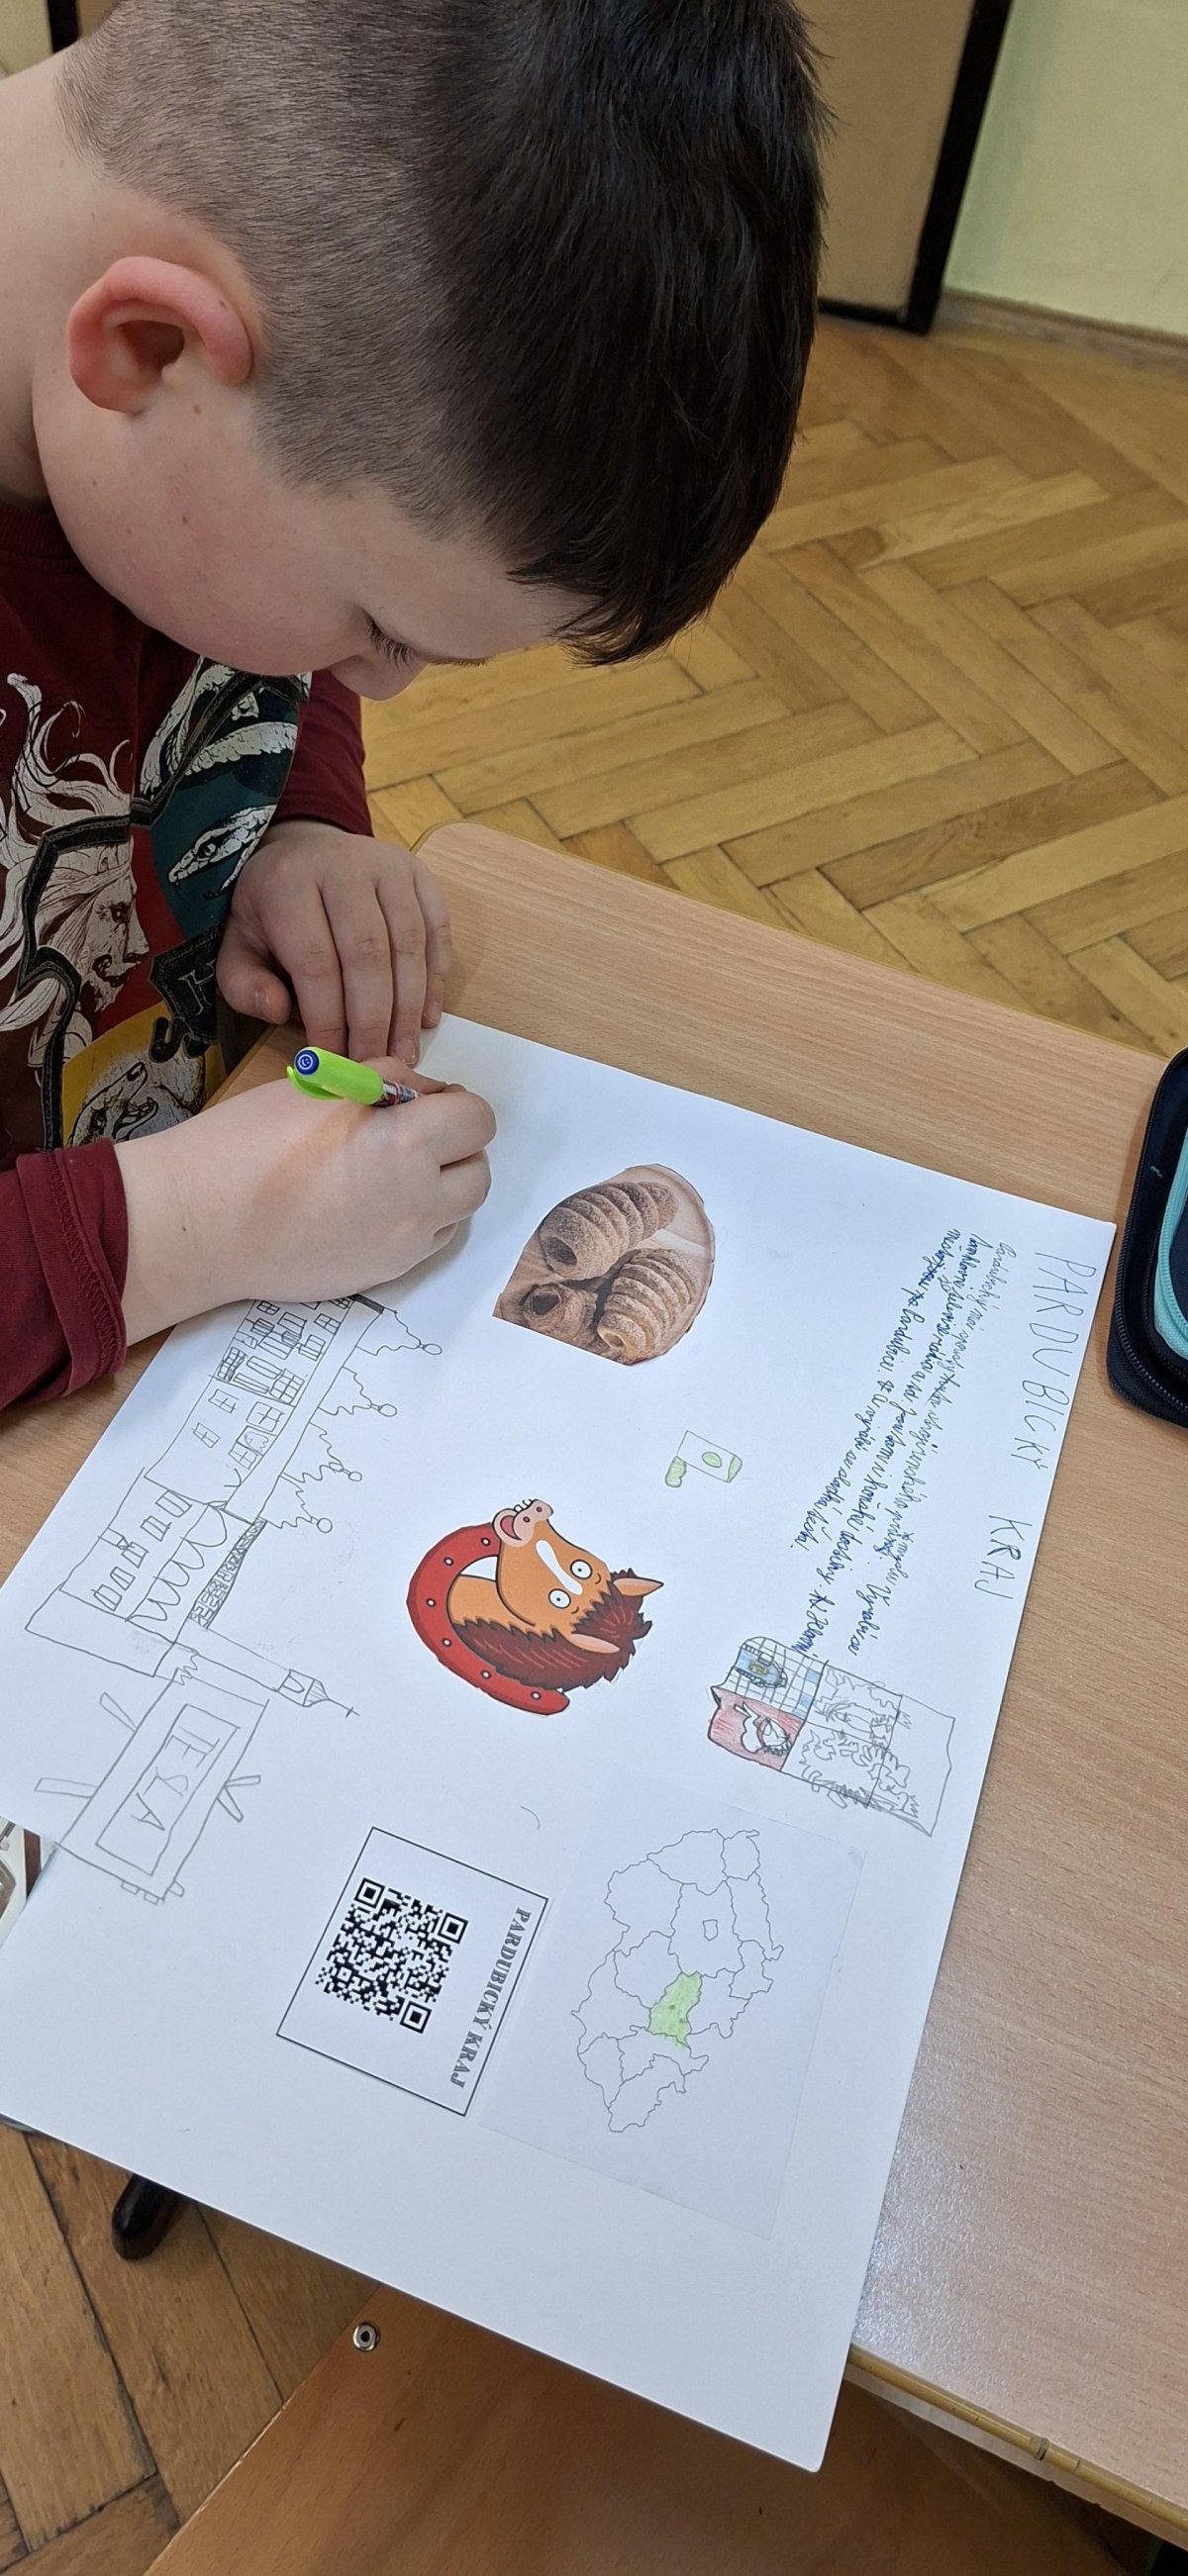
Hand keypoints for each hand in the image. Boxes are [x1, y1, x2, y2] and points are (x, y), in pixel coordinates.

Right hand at [115, 1064, 494, 1343]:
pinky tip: (365, 1205)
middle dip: (455, 1148)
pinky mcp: (382, 1275)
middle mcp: (418, 1202)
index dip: (453, 1103)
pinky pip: (424, 1242)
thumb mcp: (322, 1085)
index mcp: (406, 1145)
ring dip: (440, 1187)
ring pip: (457, 1212)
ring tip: (385, 1172)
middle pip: (478, 1171)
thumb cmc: (249, 1144)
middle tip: (409, 1136)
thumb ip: (388, 1082)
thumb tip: (425, 1094)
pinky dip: (413, 1220)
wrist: (200, 1225)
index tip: (422, 1102)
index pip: (477, 1118)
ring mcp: (403, 1247)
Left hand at [217, 822, 450, 1065]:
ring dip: (408, 1007)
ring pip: (408, 944)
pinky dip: (436, 977)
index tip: (333, 1060)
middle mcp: (343, 867)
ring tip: (404, 1051)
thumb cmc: (272, 909)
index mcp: (289, 884)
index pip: (315, 962)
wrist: (305, 850)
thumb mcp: (238, 943)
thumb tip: (277, 1011)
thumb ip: (244, 983)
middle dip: (373, 1020)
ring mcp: (387, 866)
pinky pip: (437, 929)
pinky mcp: (418, 873)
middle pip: (368, 954)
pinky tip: (425, 1017)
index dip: (328, 1018)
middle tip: (375, 1063)